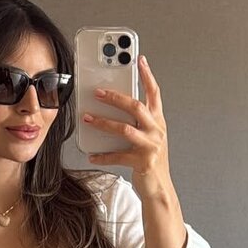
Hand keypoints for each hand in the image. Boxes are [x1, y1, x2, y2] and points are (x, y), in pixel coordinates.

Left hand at [83, 54, 171, 190]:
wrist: (161, 188)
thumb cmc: (151, 159)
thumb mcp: (148, 136)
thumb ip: (137, 121)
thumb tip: (112, 104)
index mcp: (158, 121)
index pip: (154, 93)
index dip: (147, 75)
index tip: (139, 60)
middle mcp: (157, 131)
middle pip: (136, 107)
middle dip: (115, 97)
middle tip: (97, 92)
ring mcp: (151, 146)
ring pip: (125, 129)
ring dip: (104, 122)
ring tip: (87, 118)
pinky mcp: (143, 162)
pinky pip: (118, 156)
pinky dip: (103, 155)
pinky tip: (92, 154)